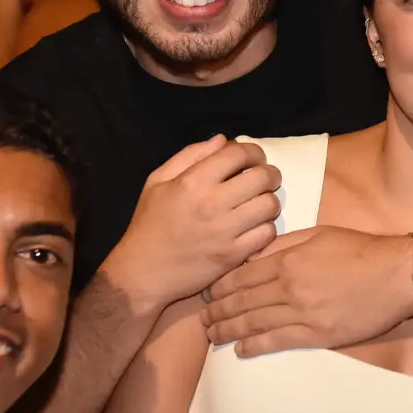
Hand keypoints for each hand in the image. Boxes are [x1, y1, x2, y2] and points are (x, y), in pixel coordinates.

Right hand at [105, 137, 280, 308]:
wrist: (143, 272)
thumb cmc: (149, 224)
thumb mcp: (157, 181)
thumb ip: (189, 156)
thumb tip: (223, 140)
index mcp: (193, 181)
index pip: (239, 154)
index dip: (253, 152)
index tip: (254, 159)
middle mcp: (212, 203)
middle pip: (262, 177)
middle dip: (269, 174)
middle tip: (264, 180)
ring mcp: (225, 231)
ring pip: (270, 205)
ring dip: (268, 201)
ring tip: (259, 204)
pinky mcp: (233, 255)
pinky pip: (267, 233)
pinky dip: (265, 228)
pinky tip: (254, 228)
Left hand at [201, 225, 412, 356]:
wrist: (397, 274)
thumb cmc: (361, 250)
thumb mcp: (318, 234)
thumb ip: (283, 245)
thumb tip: (253, 253)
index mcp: (287, 260)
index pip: (241, 276)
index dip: (219, 286)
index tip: (206, 293)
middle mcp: (289, 288)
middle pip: (241, 301)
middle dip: (217, 310)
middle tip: (202, 318)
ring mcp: (303, 313)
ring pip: (254, 323)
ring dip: (228, 330)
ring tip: (213, 335)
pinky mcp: (318, 333)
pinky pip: (277, 341)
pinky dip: (255, 346)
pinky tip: (241, 349)